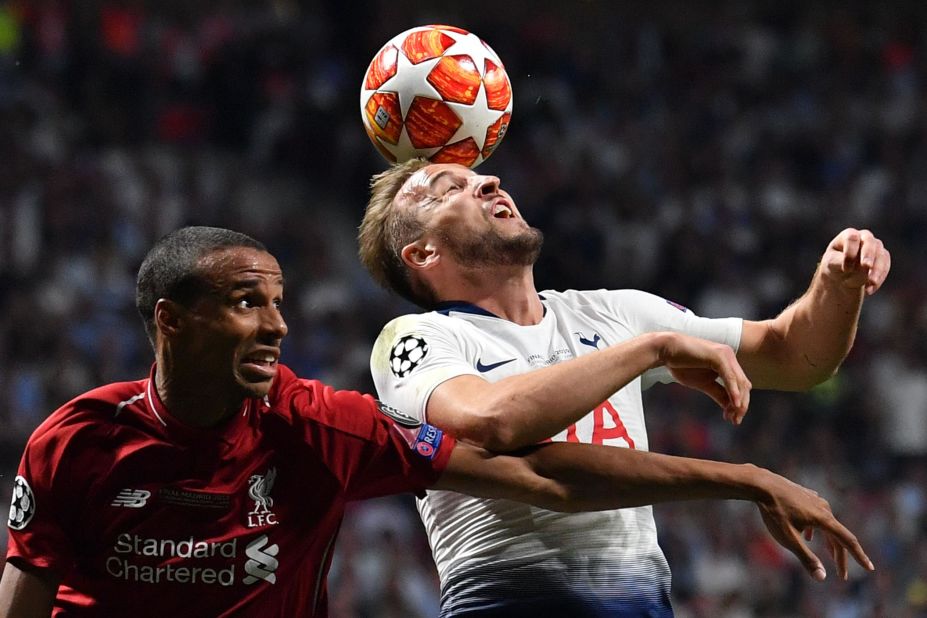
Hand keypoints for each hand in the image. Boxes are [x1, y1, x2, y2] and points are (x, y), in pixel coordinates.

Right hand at [657, 333, 750, 424]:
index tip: (732, 419)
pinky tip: (735, 404)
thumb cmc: (681, 365)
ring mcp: (726, 355)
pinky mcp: (719, 356)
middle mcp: (729, 357)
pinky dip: (733, 391)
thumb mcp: (702, 383)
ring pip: (740, 382)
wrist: (666, 350)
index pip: (740, 385)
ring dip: (739, 401)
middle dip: (742, 405)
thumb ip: (717, 393)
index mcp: (726, 362)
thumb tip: (730, 407)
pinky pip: (730, 377)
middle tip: (736, 421)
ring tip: (734, 416)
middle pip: (744, 384)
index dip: (739, 403)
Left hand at [754, 468, 873, 580]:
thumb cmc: (774, 512)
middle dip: (840, 556)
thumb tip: (822, 578)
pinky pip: (817, 515)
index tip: (869, 568)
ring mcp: (815, 499)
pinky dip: (818, 529)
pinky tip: (808, 535)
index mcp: (824, 519)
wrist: (761, 484)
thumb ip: (806, 558)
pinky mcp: (806, 495)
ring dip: (830, 542)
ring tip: (829, 556)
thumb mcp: (789, 539)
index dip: (859, 556)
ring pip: (828, 525)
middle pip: (838, 535)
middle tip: (841, 575)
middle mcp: (824, 508)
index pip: (848, 541)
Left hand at [820, 228, 890, 295]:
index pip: (852, 238)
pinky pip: (885, 266)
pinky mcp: (883, 258)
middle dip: (868, 254)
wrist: (840, 274)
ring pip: (881, 255)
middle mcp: (864, 238)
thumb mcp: (831, 264)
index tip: (846, 269)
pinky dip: (879, 278)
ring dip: (876, 270)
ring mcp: (876, 247)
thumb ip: (842, 262)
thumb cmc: (833, 265)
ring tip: (870, 284)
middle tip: (866, 266)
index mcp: (848, 235)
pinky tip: (869, 290)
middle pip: (870, 241)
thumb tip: (862, 267)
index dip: (850, 253)